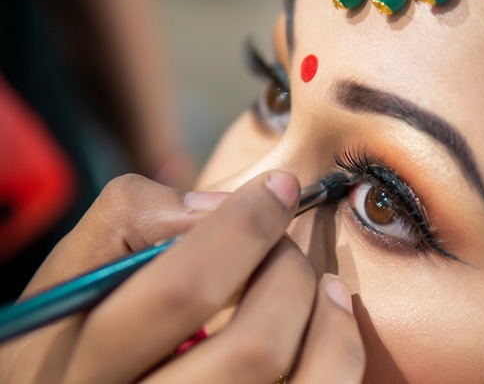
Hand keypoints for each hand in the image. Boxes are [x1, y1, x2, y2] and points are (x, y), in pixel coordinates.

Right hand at [0, 172, 364, 383]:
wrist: (92, 383)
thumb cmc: (80, 326)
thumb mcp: (75, 274)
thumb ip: (132, 219)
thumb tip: (221, 208)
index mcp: (83, 366)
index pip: (183, 290)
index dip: (245, 226)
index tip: (278, 188)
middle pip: (253, 345)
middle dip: (287, 271)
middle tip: (284, 246)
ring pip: (299, 379)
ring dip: (326, 314)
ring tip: (319, 282)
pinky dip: (340, 349)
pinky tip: (329, 319)